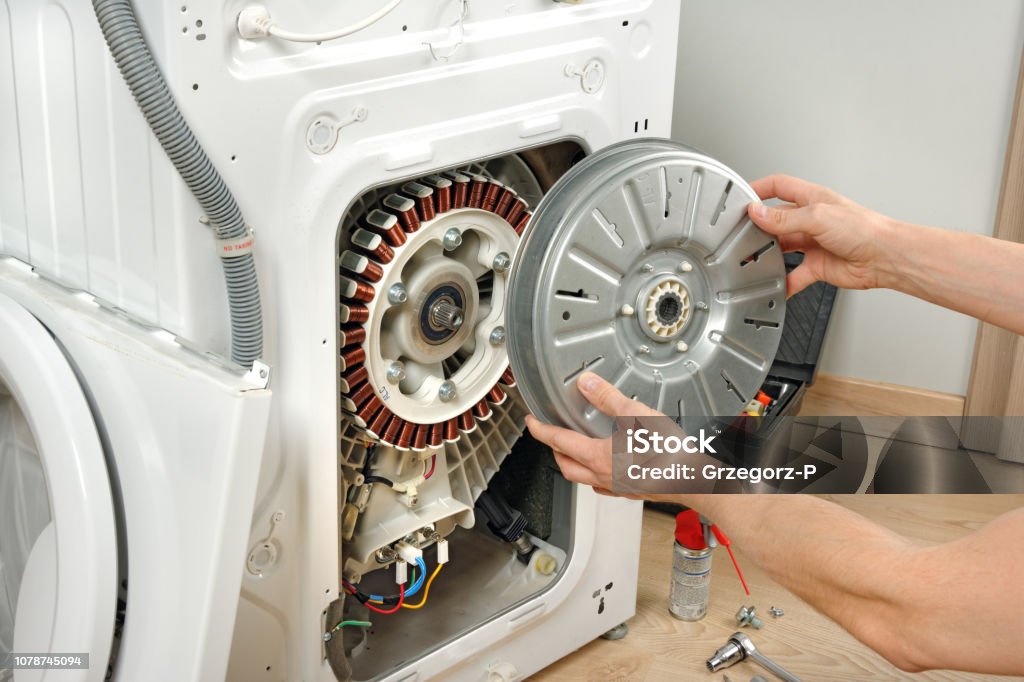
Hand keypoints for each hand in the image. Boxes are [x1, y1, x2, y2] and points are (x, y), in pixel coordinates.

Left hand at [525, 371, 659, 493]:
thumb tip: (587, 384)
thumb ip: (608, 398)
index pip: (559, 442)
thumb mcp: (636, 415)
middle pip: (566, 465)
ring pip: (583, 478)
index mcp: (598, 456)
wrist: (694, 479)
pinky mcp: (633, 492)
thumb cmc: (669, 453)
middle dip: (554, 449)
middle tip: (549, 436)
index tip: (531, 422)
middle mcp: (604, 475)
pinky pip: (605, 487)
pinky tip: (604, 472)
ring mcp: (618, 486)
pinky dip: (596, 478)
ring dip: (573, 464)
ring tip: (573, 451)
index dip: (541, 430)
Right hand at [747, 174, 897, 296]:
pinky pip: (795, 275)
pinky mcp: (817, 265)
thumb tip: (757, 213)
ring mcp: (814, 243)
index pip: (779, 186)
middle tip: (742, 234)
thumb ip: (783, 217)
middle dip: (760, 226)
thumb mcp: (817, 217)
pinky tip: (777, 285)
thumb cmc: (864, 229)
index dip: (759, 188)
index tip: (740, 196)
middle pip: (777, 219)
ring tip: (754, 259)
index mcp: (812, 199)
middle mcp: (812, 219)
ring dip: (769, 254)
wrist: (885, 257)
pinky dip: (785, 282)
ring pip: (782, 248)